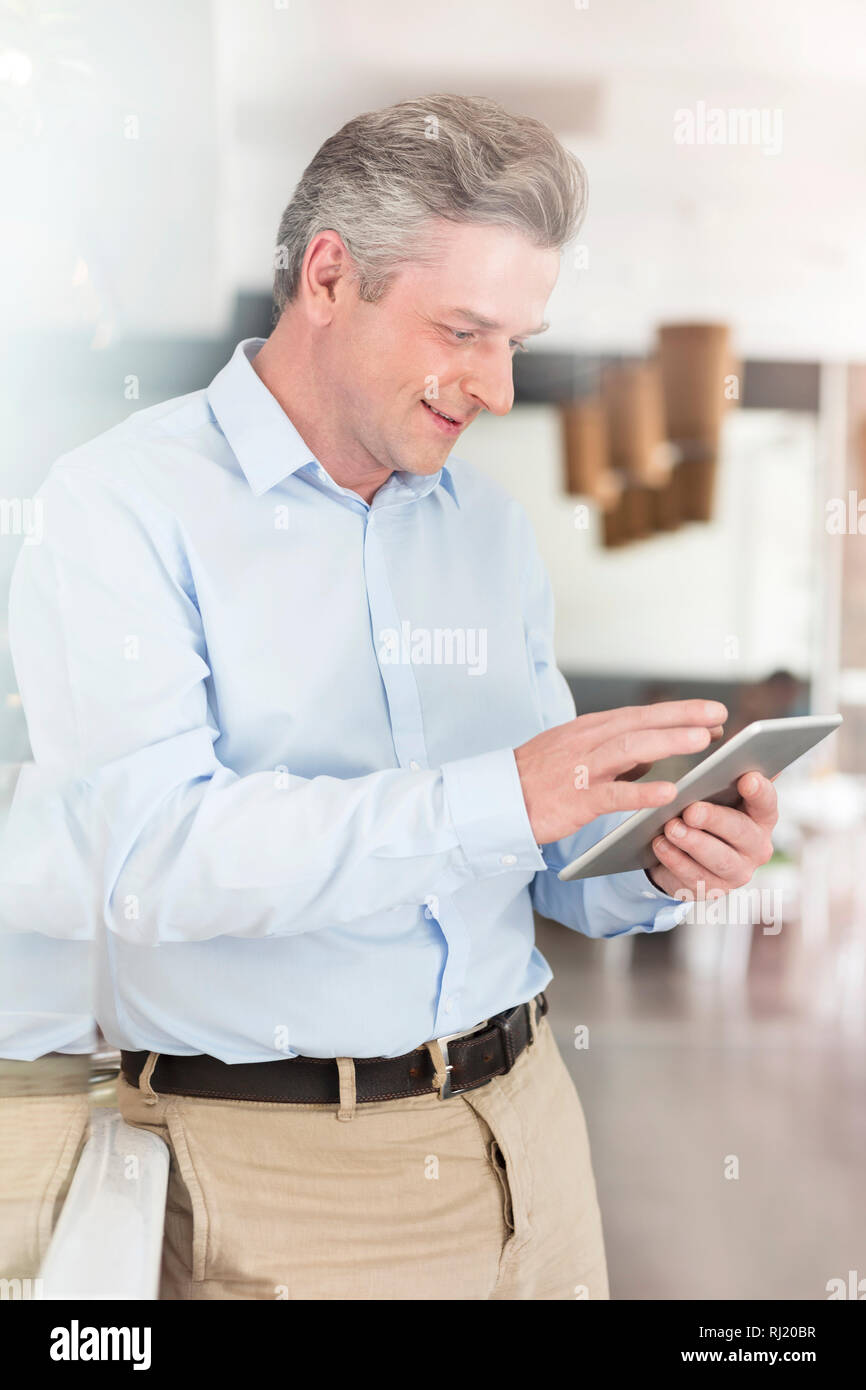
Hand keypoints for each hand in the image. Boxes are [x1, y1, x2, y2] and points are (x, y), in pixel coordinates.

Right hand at [514, 700, 727, 844]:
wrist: (495, 800)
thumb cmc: (537, 778)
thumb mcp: (575, 754)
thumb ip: (614, 754)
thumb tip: (652, 757)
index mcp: (590, 730)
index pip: (640, 715)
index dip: (678, 713)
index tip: (712, 713)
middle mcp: (587, 741)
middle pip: (640, 722)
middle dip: (681, 717)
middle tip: (718, 715)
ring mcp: (581, 768)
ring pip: (630, 748)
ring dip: (668, 741)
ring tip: (703, 741)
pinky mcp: (575, 799)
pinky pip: (613, 794)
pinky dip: (641, 791)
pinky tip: (668, 793)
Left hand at [646, 772, 777, 897]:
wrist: (688, 855)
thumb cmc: (706, 813)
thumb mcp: (716, 794)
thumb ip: (725, 774)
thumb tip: (729, 741)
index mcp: (762, 817)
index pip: (767, 802)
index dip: (759, 791)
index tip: (747, 777)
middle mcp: (757, 847)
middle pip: (741, 832)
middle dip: (715, 819)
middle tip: (691, 810)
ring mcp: (737, 872)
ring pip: (717, 858)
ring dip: (693, 842)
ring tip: (671, 828)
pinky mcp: (712, 889)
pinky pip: (694, 877)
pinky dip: (675, 860)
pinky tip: (659, 845)